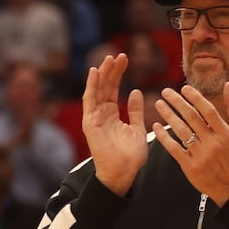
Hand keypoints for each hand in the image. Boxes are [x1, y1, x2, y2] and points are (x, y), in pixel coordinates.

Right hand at [83, 53, 147, 195]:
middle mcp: (100, 114)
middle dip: (112, 70)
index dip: (119, 74)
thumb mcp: (138, 129)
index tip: (126, 59)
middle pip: (105, 87)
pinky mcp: (90, 122)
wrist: (123, 173)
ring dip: (102, 74)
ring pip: (97, 91)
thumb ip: (135, 111)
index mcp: (111, 115)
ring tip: (109, 59)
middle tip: (119, 54)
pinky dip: (92, 85)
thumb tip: (134, 92)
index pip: (113, 90)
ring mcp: (94, 117)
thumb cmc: (130, 156)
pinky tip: (95, 72)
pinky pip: (90, 100)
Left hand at [153, 83, 228, 205]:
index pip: (208, 111)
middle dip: (177, 103)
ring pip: (181, 131)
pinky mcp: (190, 166)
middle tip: (165, 92)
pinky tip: (155, 126)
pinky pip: (174, 148)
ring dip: (168, 116)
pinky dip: (163, 137)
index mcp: (225, 132)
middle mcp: (213, 142)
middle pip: (192, 118)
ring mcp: (201, 155)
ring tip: (158, 104)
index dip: (195, 98)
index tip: (183, 88)